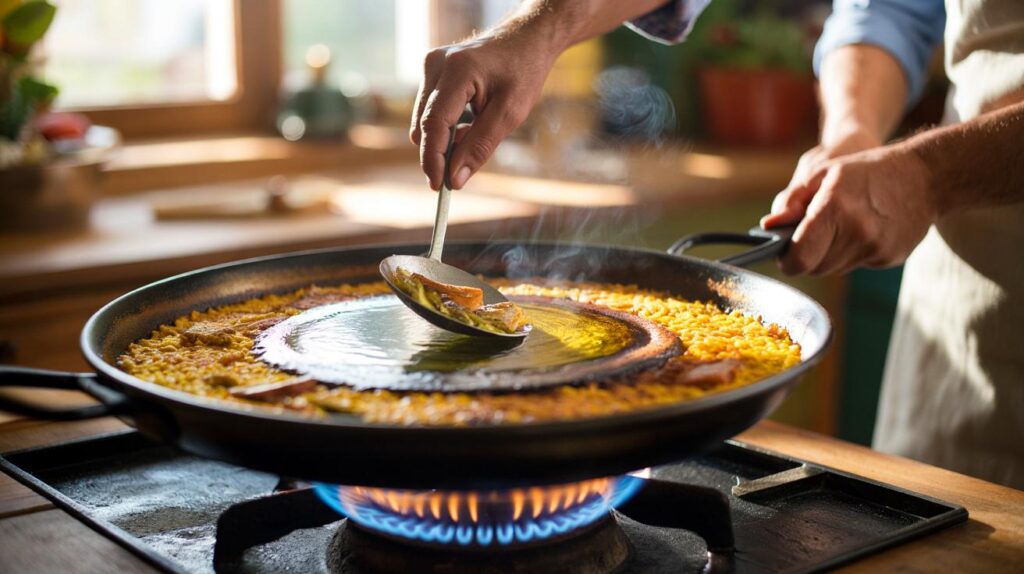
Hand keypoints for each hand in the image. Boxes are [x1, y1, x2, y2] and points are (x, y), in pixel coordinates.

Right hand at [411, 31, 558, 190]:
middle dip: (438, 154)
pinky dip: (446, 126)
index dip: (434, 159)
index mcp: (457, 71)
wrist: (527, 39)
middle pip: (423, 125)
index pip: (434, 124)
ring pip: (423, 120)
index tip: (440, 187)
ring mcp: (431, 66)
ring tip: (474, 136)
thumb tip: (456, 179)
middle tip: (458, 175)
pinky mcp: (432, 71)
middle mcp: (436, 64)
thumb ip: (480, 146)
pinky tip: (469, 123)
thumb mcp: (510, 114)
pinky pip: (429, 110)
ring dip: (444, 139)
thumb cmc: (523, 71)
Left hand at [761, 143, 935, 274]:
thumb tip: (769, 226)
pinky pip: (857, 264)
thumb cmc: (866, 169)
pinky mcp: (890, 258)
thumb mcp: (824, 171)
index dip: (787, 260)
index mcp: (835, 209)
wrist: (925, 175)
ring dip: (829, 254)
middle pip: (814, 267)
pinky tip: (864, 229)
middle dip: (807, 255)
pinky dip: (853, 252)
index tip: (784, 253)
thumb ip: (792, 200)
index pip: (799, 258)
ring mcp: (876, 248)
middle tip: (812, 233)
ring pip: (834, 269)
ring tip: (841, 225)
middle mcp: (857, 233)